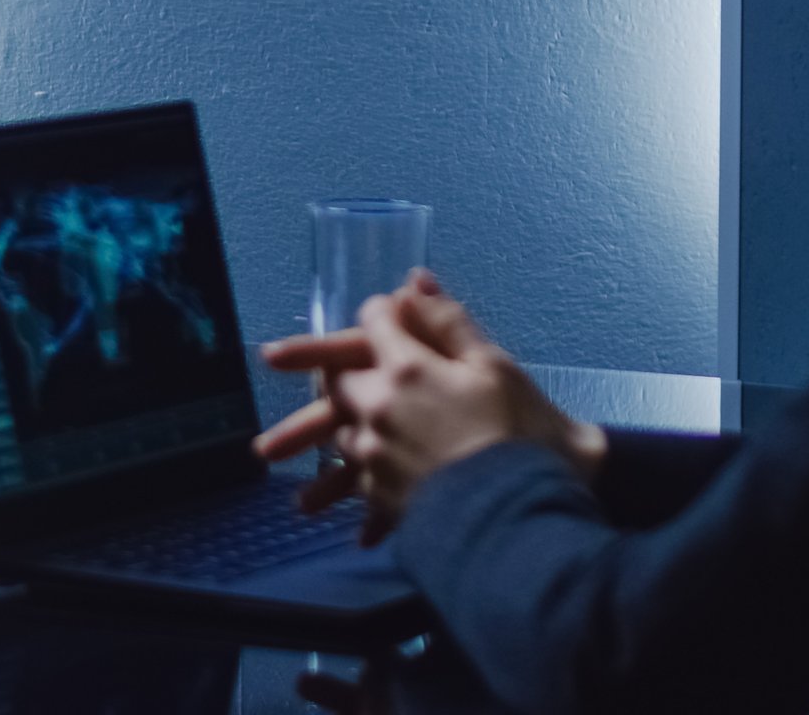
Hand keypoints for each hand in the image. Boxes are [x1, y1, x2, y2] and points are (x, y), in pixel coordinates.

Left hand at [254, 270, 601, 542]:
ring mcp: (375, 456)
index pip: (375, 322)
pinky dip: (360, 499)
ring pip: (339, 438)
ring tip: (330, 441)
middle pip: (337, 382)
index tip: (382, 311)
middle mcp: (378, 409)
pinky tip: (356, 527)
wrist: (523, 514)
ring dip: (335, 434)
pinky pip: (362, 491)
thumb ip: (449, 323)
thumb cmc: (521, 435)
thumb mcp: (495, 368)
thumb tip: (415, 282)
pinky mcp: (383, 497)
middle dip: (326, 370)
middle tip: (285, 361)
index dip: (381, 312)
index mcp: (406, 368)